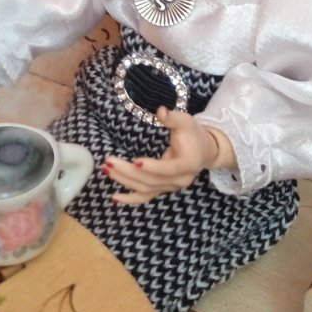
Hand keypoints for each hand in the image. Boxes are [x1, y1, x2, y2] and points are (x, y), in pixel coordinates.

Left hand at [104, 108, 232, 206]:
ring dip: (124, 181)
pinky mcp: (162, 189)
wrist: (204, 151)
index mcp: (188, 164)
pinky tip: (114, 197)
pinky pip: (145, 197)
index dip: (153, 167)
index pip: (169, 169)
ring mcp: (170, 187)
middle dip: (128, 172)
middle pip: (152, 180)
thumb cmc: (194, 134)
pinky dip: (130, 199)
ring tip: (106, 170)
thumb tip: (160, 111)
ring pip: (145, 189)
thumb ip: (173, 118)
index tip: (136, 161)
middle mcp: (180, 180)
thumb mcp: (186, 122)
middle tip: (109, 162)